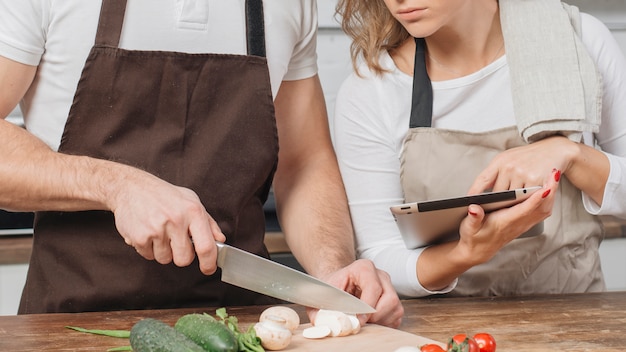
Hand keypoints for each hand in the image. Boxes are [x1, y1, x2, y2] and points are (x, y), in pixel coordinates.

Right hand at [110, 171, 224, 274]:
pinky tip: (148, 232)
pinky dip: (148, 248)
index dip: (209, 263)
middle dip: (182, 256)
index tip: (208, 269)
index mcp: (193, 211)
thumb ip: (208, 222)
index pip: (206, 246)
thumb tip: (219, 240)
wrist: (131, 187)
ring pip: (165, 259)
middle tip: (176, 241)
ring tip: (160, 232)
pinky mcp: (139, 237)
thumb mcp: (191, 201)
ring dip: (163, 251)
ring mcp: (157, 229)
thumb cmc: (164, 195)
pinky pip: (149, 256)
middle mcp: (176, 220)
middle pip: (184, 260)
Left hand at [306, 259, 403, 327]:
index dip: (367, 307)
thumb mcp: (323, 293)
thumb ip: (324, 307)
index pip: (373, 287)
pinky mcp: (393, 301)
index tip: (357, 319)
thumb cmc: (332, 287)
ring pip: (395, 308)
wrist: (338, 285)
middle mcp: (380, 275)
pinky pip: (396, 316)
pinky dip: (384, 323)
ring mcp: (389, 287)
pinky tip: (370, 322)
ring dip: (380, 320)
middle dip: (375, 315)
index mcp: (364, 267)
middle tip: (361, 322)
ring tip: (364, 321)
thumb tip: (328, 322)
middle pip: (390, 299)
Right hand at [456, 168, 560, 265]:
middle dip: (550, 191)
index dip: (534, 199)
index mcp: (504, 223)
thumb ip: (473, 218)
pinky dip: (547, 200)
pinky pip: (541, 212)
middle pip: (539, 208)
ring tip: (554, 177)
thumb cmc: (473, 238)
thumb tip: (473, 208)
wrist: (478, 251)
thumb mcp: (468, 228)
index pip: (523, 210)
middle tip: (555, 174)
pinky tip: (549, 190)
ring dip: (551, 194)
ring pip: (543, 209)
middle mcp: (517, 224)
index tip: (545, 188)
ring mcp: (523, 224)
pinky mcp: (524, 223)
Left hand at [468, 135, 572, 193]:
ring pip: (511, 198)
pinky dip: (525, 201)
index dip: (474, 193)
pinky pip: (525, 198)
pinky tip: (526, 199)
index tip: (468, 203)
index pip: (482, 180)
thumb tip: (478, 191)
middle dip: (498, 201)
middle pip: (497, 193)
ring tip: (515, 201)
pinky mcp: (535, 181)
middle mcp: (509, 166)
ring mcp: (522, 174)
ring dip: (512, 202)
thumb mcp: (507, 159)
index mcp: (499, 161)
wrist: (554, 149)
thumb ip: (494, 174)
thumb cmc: (528, 157)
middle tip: (497, 207)